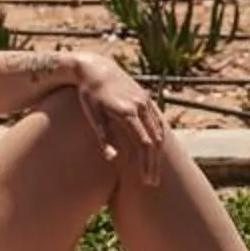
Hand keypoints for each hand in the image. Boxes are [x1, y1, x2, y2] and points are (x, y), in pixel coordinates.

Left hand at [75, 53, 166, 186]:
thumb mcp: (93, 115)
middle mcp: (141, 106)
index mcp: (128, 112)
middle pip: (155, 141)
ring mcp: (145, 101)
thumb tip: (112, 158)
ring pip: (159, 131)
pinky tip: (156, 150)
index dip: (146, 164)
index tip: (145, 181)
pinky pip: (157, 121)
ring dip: (159, 153)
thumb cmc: (89, 94)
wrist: (96, 68)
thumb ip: (103, 137)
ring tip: (154, 170)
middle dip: (154, 164)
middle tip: (152, 183)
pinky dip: (160, 138)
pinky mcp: (146, 98)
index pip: (144, 144)